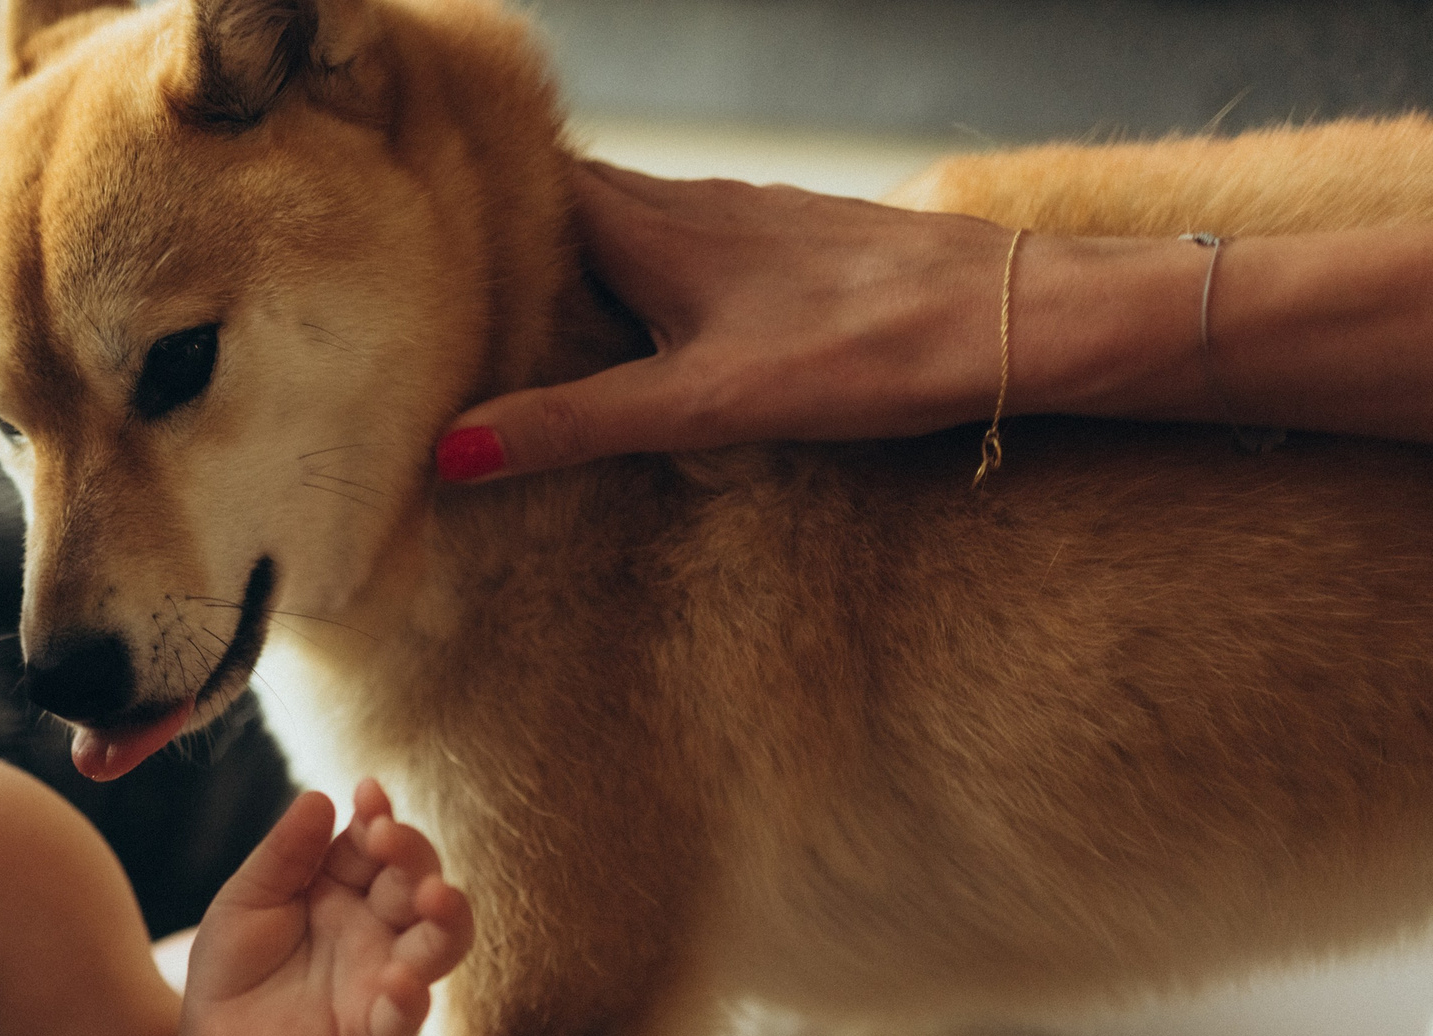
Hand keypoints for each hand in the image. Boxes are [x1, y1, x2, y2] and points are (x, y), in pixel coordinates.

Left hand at [181, 779, 470, 1035]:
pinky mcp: (373, 1033)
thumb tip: (320, 796)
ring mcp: (383, 977)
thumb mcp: (247, 899)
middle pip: (418, 883)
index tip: (369, 792)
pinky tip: (401, 980)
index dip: (379, 819)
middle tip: (388, 839)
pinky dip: (409, 998)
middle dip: (413, 857)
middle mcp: (377, 926)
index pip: (377, 844)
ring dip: (446, 918)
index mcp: (344, 886)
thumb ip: (285, 854)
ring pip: (439, 943)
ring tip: (435, 897)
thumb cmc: (233, 966)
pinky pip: (404, 1016)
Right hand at [438, 163, 1014, 477]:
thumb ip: (574, 424)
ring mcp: (756, 218)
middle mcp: (698, 206)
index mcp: (654, 232)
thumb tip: (453, 450)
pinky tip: (665, 311)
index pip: (538, 187)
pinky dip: (657, 263)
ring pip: (643, 215)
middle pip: (582, 198)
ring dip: (589, 247)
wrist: (1012, 320)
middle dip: (522, 231)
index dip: (479, 202)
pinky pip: (701, 237)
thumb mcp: (698, 405)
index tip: (422, 231)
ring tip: (539, 299)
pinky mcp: (804, 243)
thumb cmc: (863, 353)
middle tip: (457, 277)